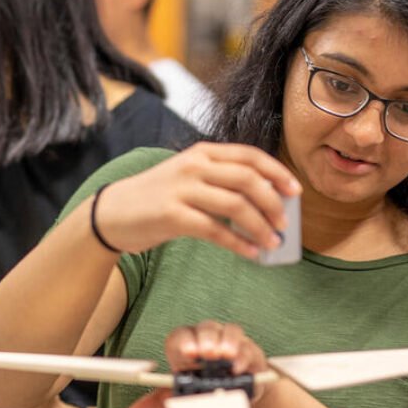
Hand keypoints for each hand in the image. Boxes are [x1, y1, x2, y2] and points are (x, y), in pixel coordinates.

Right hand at [93, 142, 300, 259]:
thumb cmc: (156, 198)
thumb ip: (220, 183)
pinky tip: (250, 253)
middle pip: (248, 180)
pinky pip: (215, 230)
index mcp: (202, 153)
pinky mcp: (171, 215)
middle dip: (273, 203)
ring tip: (271, 243)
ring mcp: (181, 189)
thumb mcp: (188, 178)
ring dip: (260, 227)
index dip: (278, 173)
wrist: (111, 213)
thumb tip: (265, 202)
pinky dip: (238, 243)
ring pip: (236, 205)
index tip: (296, 192)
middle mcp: (193, 166)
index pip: (250, 156)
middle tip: (284, 223)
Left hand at [123, 320, 268, 407]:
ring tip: (224, 356)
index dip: (182, 342)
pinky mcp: (249, 351)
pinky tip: (239, 366)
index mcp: (186, 348)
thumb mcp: (181, 394)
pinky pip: (247, 347)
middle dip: (204, 340)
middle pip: (203, 330)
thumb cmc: (203, 386)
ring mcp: (229, 343)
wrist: (236, 394)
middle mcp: (207, 339)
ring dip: (225, 342)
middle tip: (205, 353)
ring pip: (226, 332)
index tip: (185, 353)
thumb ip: (157, 404)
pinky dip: (243, 355)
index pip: (180, 337)